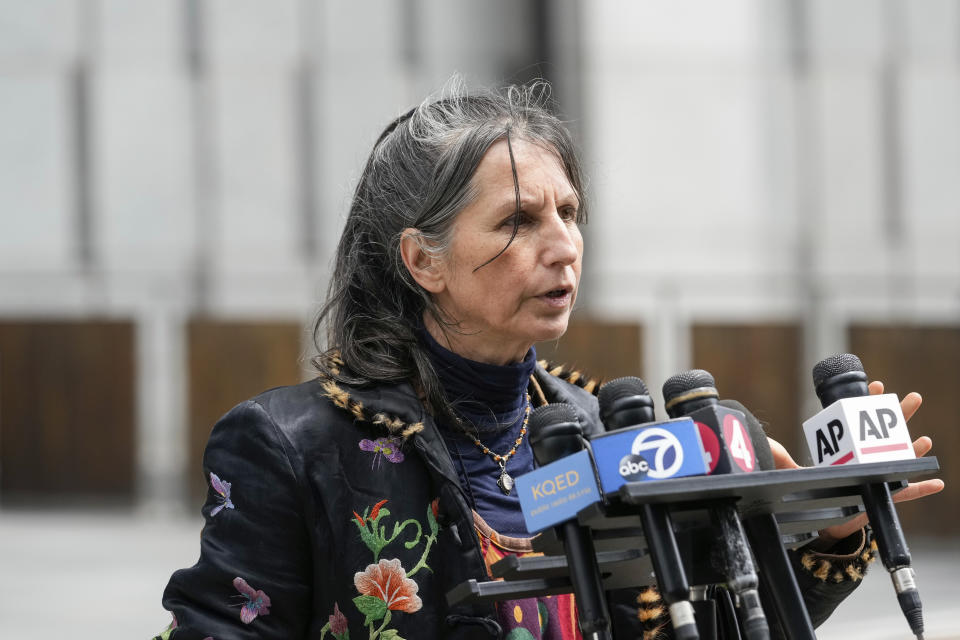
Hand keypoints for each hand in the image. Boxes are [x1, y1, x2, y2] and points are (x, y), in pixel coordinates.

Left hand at [768, 381, 944, 544]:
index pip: (857, 421)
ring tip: (924, 439)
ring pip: (900, 461)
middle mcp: (866, 459)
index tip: (875, 386)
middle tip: (913, 397)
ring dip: (914, 450)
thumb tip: (772, 453)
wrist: (821, 518)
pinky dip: (921, 489)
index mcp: (847, 449)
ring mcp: (877, 476)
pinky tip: (937, 482)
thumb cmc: (812, 491)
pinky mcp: (883, 497)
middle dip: (899, 416)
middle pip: (885, 435)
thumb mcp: (795, 472)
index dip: (866, 404)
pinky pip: (906, 494)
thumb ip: (786, 464)